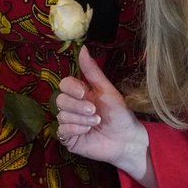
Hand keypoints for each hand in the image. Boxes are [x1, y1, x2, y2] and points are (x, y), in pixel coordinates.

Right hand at [55, 47, 151, 181]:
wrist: (127, 139)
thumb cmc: (120, 114)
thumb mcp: (107, 90)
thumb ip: (92, 71)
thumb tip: (83, 47)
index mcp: (81, 93)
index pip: (64, 85)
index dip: (71, 88)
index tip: (84, 92)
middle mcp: (73, 107)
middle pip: (60, 100)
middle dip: (78, 106)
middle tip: (94, 111)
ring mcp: (70, 123)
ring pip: (61, 115)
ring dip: (80, 119)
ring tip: (95, 122)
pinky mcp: (69, 138)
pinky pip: (62, 130)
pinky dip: (75, 129)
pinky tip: (87, 131)